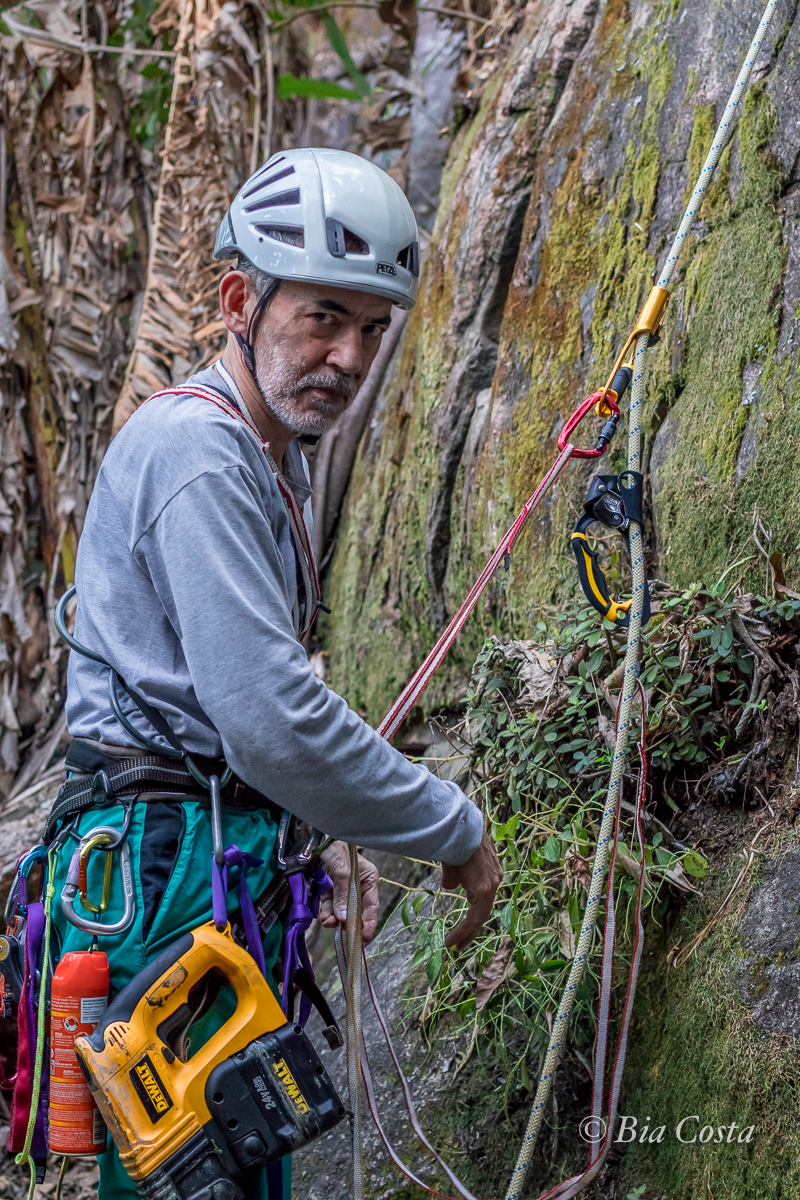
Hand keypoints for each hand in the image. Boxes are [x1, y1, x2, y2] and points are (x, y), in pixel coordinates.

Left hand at [318, 841, 379, 943]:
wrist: (315, 838)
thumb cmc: (335, 849)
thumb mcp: (342, 871)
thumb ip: (343, 895)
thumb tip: (344, 919)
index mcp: (369, 880)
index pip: (371, 906)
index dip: (369, 923)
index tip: (364, 938)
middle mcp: (358, 887)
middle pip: (355, 911)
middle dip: (347, 922)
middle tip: (342, 933)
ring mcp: (343, 889)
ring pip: (341, 911)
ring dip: (334, 919)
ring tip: (327, 921)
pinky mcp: (330, 890)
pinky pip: (330, 906)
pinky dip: (326, 912)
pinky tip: (323, 916)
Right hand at [441, 827, 502, 951]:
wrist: (457, 829)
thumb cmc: (453, 839)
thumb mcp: (453, 861)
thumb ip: (454, 876)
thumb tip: (450, 887)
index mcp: (490, 871)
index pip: (483, 898)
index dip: (474, 915)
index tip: (465, 928)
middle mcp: (495, 879)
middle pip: (484, 911)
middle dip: (472, 930)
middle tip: (461, 945)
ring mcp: (491, 885)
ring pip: (480, 917)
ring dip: (466, 934)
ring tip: (454, 947)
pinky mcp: (483, 891)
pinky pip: (473, 917)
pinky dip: (463, 931)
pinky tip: (451, 941)